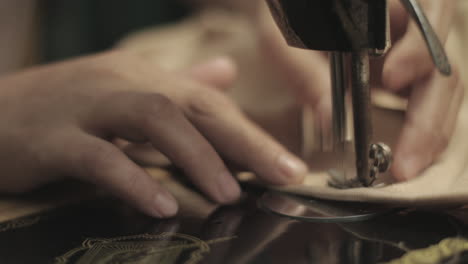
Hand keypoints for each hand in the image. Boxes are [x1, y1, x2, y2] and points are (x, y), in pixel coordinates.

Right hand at [0, 51, 306, 217]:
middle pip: (193, 105)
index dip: (252, 132)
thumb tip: (225, 73)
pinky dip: (133, 181)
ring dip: (196, 157)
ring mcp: (84, 107)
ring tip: (228, 194)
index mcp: (142, 76)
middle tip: (282, 175)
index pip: (209, 101)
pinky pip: (98, 157)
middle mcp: (120, 83)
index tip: (287, 165)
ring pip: (152, 119)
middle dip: (243, 141)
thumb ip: (178, 85)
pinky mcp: (50, 138)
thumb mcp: (127, 91)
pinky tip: (161, 206)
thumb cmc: (65, 106)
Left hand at [253, 0, 463, 181]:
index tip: (392, 79)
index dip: (417, 50)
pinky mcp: (408, 69)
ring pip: (442, 88)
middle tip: (405, 163)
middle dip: (428, 120)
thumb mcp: (289, 39)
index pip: (426, 15)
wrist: (294, 16)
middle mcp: (409, 23)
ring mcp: (412, 49)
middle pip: (442, 66)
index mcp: (387, 2)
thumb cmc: (291, 18)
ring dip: (428, 133)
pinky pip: (427, 99)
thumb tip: (328, 118)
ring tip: (405, 167)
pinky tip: (406, 154)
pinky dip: (420, 129)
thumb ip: (305, 71)